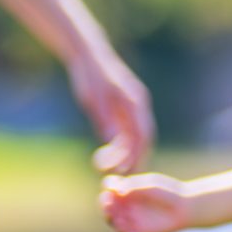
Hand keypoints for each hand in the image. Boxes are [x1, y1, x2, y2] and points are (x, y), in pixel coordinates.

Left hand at [67, 50, 154, 173]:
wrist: (88, 55)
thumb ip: (103, 116)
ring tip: (107, 168)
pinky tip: (107, 155)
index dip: (136, 154)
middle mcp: (139, 107)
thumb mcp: (94, 96)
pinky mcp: (124, 111)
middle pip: (143, 139)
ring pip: (135, 138)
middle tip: (119, 177)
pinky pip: (127, 133)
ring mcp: (133, 109)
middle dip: (134, 159)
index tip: (125, 171)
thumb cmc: (89, 74)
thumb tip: (111, 139)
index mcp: (136, 102)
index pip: (143, 134)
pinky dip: (120, 146)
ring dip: (124, 155)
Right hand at [99, 174, 191, 231]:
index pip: (109, 188)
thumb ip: (134, 187)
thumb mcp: (151, 185)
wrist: (185, 209)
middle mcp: (124, 206)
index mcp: (125, 192)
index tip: (112, 184)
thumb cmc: (168, 194)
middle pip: (107, 206)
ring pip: (113, 221)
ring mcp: (129, 220)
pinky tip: (123, 227)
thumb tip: (117, 191)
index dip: (108, 186)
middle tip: (108, 202)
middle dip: (104, 204)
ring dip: (109, 218)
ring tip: (112, 214)